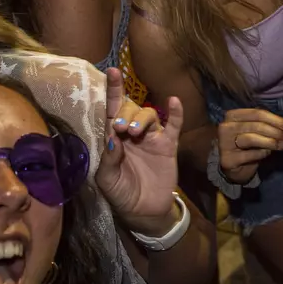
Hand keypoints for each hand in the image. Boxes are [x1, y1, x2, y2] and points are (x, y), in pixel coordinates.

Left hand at [95, 68, 185, 234]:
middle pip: (130, 108)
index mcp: (115, 138)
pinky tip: (174, 102)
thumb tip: (113, 137)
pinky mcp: (168, 146)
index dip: (113, 90)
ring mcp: (152, 138)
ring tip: (134, 133)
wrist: (143, 212)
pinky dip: (175, 113)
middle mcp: (133, 133)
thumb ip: (109, 159)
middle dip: (125, 113)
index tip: (112, 71)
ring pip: (149, 115)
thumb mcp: (107, 180)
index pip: (112, 110)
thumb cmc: (121, 193)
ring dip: (142, 119)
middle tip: (122, 129)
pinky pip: (174, 125)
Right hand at [217, 108, 282, 183]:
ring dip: (271, 142)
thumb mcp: (253, 129)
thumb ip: (264, 124)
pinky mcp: (228, 159)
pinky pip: (251, 154)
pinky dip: (262, 153)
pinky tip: (267, 153)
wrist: (233, 166)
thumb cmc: (246, 144)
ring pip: (252, 139)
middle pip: (256, 125)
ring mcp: (224, 144)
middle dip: (275, 131)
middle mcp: (225, 127)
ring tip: (282, 145)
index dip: (274, 119)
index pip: (256, 113)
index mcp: (232, 115)